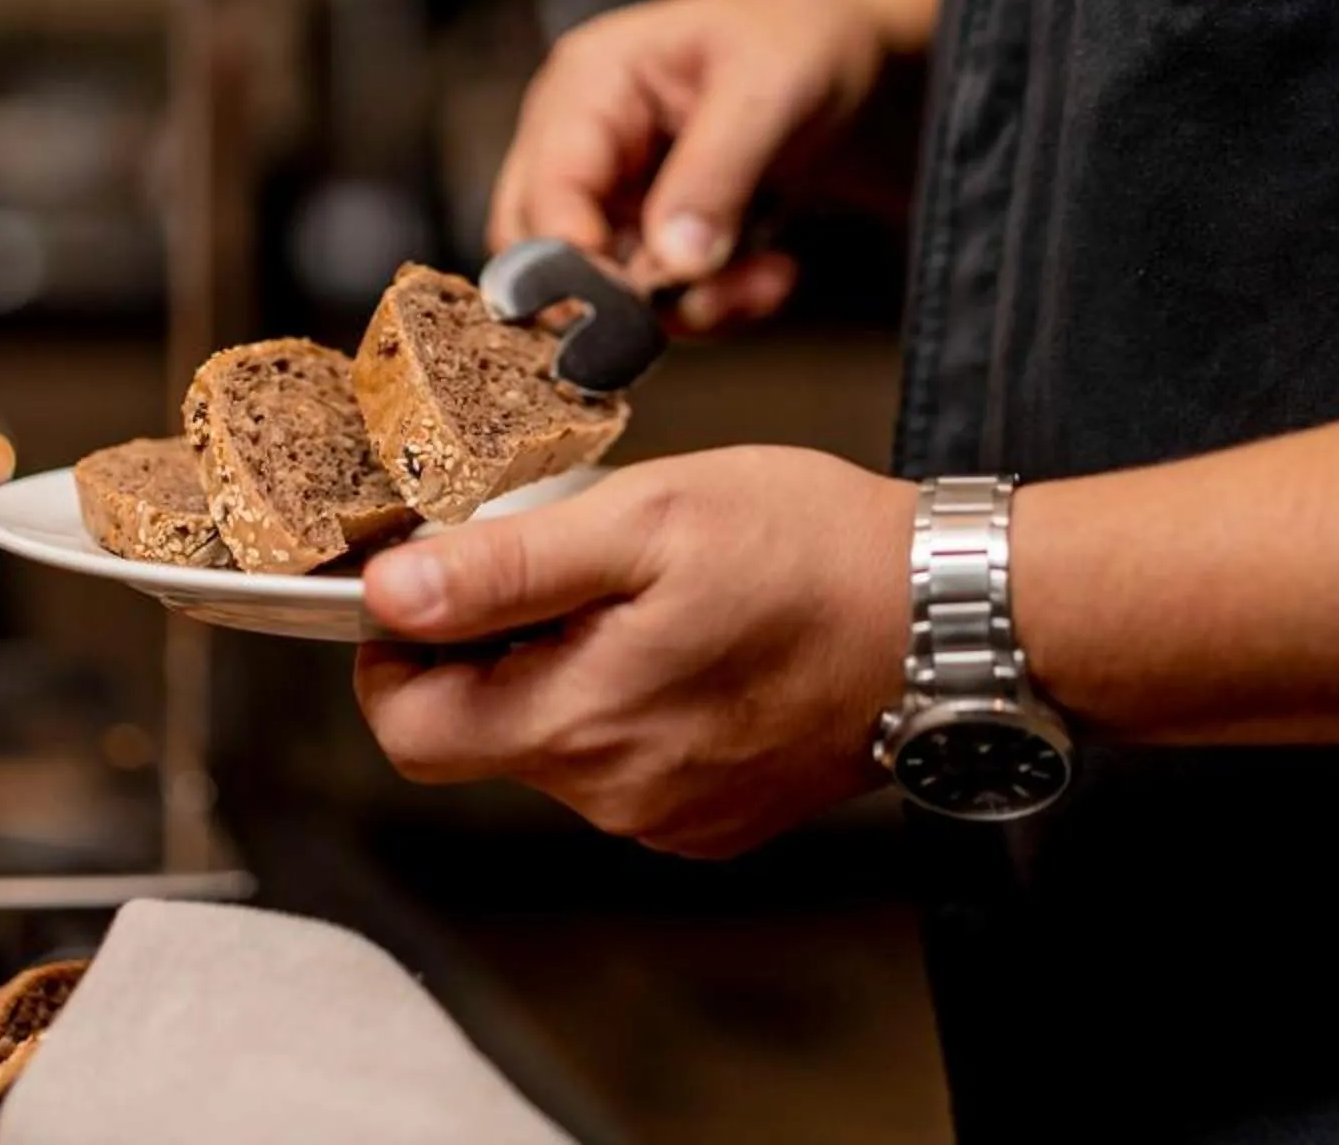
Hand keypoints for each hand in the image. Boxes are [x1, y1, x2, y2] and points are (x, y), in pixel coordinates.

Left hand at [353, 448, 911, 857]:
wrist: (952, 615)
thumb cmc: (813, 550)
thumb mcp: (644, 519)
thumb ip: (504, 569)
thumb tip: (387, 595)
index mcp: (583, 725)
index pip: (408, 731)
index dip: (392, 656)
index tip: (428, 588)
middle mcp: (616, 795)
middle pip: (481, 736)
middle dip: (491, 651)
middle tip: (564, 568)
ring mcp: (670, 817)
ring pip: (556, 747)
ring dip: (567, 673)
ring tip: (646, 597)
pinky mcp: (716, 819)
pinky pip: (625, 767)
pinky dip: (631, 706)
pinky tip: (690, 645)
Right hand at [486, 0, 909, 332]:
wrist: (847, 58)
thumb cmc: (799, 41)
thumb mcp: (768, 89)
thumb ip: (716, 172)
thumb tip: (673, 262)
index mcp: (587, 84)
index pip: (544, 192)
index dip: (577, 260)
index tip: (642, 301)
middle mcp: (579, 140)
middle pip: (546, 253)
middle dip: (630, 295)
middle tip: (717, 298)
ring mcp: (609, 190)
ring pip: (602, 288)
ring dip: (687, 305)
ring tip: (769, 278)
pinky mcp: (645, 231)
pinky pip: (653, 298)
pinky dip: (712, 302)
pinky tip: (770, 273)